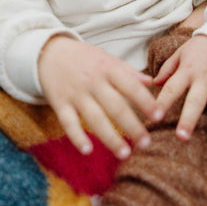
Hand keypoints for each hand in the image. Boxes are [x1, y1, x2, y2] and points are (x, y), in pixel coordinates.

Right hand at [38, 36, 162, 159]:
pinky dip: (77, 137)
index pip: (130, 85)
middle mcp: (92, 81)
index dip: (146, 101)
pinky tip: (88, 150)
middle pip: (115, 106)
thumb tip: (152, 82)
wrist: (47, 52)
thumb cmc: (82, 57)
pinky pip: (68, 122)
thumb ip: (127, 71)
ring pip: (94, 117)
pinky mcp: (60, 103)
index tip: (159, 116)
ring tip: (125, 153)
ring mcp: (75, 93)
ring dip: (110, 137)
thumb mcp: (105, 57)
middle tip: (146, 142)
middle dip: (132, 126)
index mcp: (106, 68)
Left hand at [154, 35, 206, 145]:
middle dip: (188, 119)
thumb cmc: (200, 49)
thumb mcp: (181, 53)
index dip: (162, 102)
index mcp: (187, 71)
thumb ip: (168, 68)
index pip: (172, 88)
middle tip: (181, 137)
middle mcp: (204, 79)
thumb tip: (154, 83)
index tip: (154, 117)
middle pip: (195, 101)